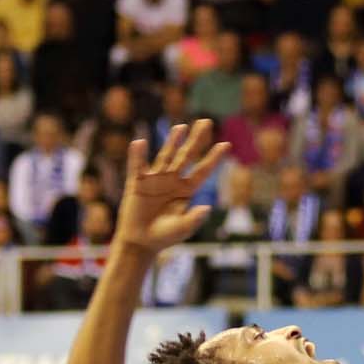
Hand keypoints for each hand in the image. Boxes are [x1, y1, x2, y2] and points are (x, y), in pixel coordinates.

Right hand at [116, 121, 227, 253]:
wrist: (141, 242)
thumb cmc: (164, 236)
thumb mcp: (183, 228)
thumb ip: (194, 218)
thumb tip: (207, 208)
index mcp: (186, 190)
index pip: (203, 170)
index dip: (214, 158)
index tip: (226, 144)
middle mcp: (172, 181)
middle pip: (186, 156)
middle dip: (196, 140)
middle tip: (206, 121)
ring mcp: (155, 180)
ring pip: (165, 156)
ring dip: (172, 141)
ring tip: (181, 128)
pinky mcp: (137, 183)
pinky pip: (137, 166)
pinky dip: (138, 155)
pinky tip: (140, 142)